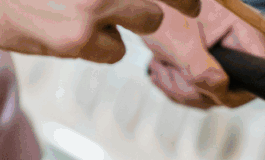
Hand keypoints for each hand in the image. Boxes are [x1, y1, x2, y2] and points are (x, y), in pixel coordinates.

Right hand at [0, 0, 201, 62]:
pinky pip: (114, 50)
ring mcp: (94, 2)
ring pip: (147, 21)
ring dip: (126, 23)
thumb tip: (150, 1)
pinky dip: (99, 48)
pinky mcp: (81, 35)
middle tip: (191, 7)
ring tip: (85, 15)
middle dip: (174, 2)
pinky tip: (69, 34)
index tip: (196, 2)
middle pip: (160, 4)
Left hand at [140, 0, 264, 108]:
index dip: (235, 89)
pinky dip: (181, 87)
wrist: (143, 3)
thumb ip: (200, 68)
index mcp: (244, 28)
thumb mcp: (178, 41)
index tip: (206, 88)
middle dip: (197, 89)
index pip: (261, 72)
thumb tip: (219, 89)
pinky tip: (165, 68)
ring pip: (215, 94)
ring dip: (183, 89)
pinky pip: (204, 91)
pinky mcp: (213, 64)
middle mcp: (241, 42)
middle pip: (234, 89)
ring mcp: (228, 55)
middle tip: (169, 70)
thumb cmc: (160, 10)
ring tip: (162, 65)